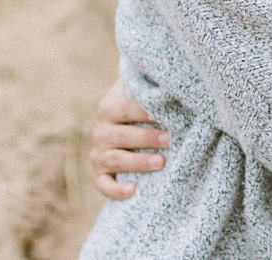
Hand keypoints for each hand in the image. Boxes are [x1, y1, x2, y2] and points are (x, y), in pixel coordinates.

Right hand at [89, 77, 170, 199]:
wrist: (124, 131)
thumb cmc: (142, 110)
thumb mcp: (141, 95)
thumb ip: (150, 87)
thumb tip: (173, 82)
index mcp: (109, 108)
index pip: (124, 108)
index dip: (143, 111)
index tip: (164, 115)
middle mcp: (101, 132)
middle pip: (121, 135)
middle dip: (146, 138)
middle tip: (169, 139)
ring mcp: (98, 155)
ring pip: (114, 160)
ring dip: (138, 162)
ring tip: (161, 162)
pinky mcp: (99, 175)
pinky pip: (104, 185)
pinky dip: (115, 190)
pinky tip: (133, 190)